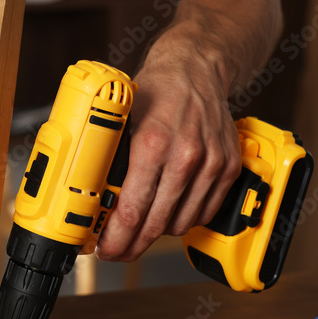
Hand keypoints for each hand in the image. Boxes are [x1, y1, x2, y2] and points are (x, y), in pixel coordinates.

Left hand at [97, 27, 241, 260]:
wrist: (197, 67)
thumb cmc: (155, 91)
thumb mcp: (119, 121)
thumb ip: (108, 159)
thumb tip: (88, 198)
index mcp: (153, 144)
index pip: (133, 210)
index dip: (117, 238)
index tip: (105, 249)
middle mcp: (186, 156)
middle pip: (157, 224)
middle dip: (133, 245)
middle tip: (118, 251)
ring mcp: (211, 164)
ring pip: (181, 223)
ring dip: (158, 234)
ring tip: (139, 231)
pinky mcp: (228, 168)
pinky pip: (204, 213)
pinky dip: (184, 219)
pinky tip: (167, 214)